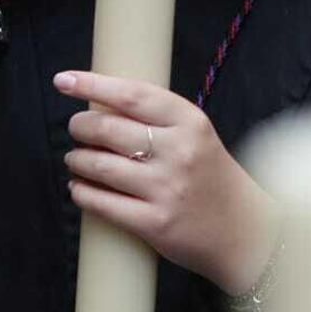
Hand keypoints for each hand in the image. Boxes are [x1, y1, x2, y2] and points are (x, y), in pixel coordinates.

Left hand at [56, 71, 279, 294]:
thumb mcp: (197, 135)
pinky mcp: (155, 224)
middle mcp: (179, 152)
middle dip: (80, 126)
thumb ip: (158, 119)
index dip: (92, 85)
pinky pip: (102, 204)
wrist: (245, 230)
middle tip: (76, 127)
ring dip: (77, 159)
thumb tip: (101, 104)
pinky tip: (79, 187)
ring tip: (76, 158)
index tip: (64, 80)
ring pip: (99, 165)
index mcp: (190, 122)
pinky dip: (82, 192)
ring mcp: (166, 189)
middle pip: (108, 128)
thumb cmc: (212, 177)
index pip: (131, 94)